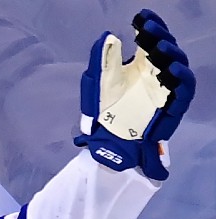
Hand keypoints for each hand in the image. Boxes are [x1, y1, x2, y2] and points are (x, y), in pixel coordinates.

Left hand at [74, 9, 195, 180]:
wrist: (107, 139)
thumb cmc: (104, 109)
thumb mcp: (99, 82)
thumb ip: (103, 59)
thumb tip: (108, 36)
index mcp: (141, 64)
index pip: (151, 40)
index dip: (150, 26)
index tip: (141, 16)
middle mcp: (157, 73)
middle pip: (167, 49)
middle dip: (159, 36)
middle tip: (148, 28)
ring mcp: (166, 89)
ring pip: (178, 66)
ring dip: (171, 54)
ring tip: (159, 46)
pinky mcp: (172, 106)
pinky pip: (182, 91)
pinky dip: (179, 79)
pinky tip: (169, 70)